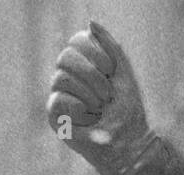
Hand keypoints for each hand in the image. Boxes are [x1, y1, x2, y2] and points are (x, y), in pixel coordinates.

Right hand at [46, 20, 151, 174]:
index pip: (77, 41)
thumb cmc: (128, 111)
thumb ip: (110, 45)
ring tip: (99, 109)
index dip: (95, 53)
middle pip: (66, 57)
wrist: (129, 144)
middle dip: (92, 76)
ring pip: (61, 78)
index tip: (111, 71)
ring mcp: (59, 94)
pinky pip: (58, 100)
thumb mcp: (123, 72)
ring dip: (88, 95)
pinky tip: (88, 119)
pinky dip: (79, 110)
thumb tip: (91, 22)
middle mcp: (68, 75)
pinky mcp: (54, 115)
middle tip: (107, 96)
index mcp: (84, 63)